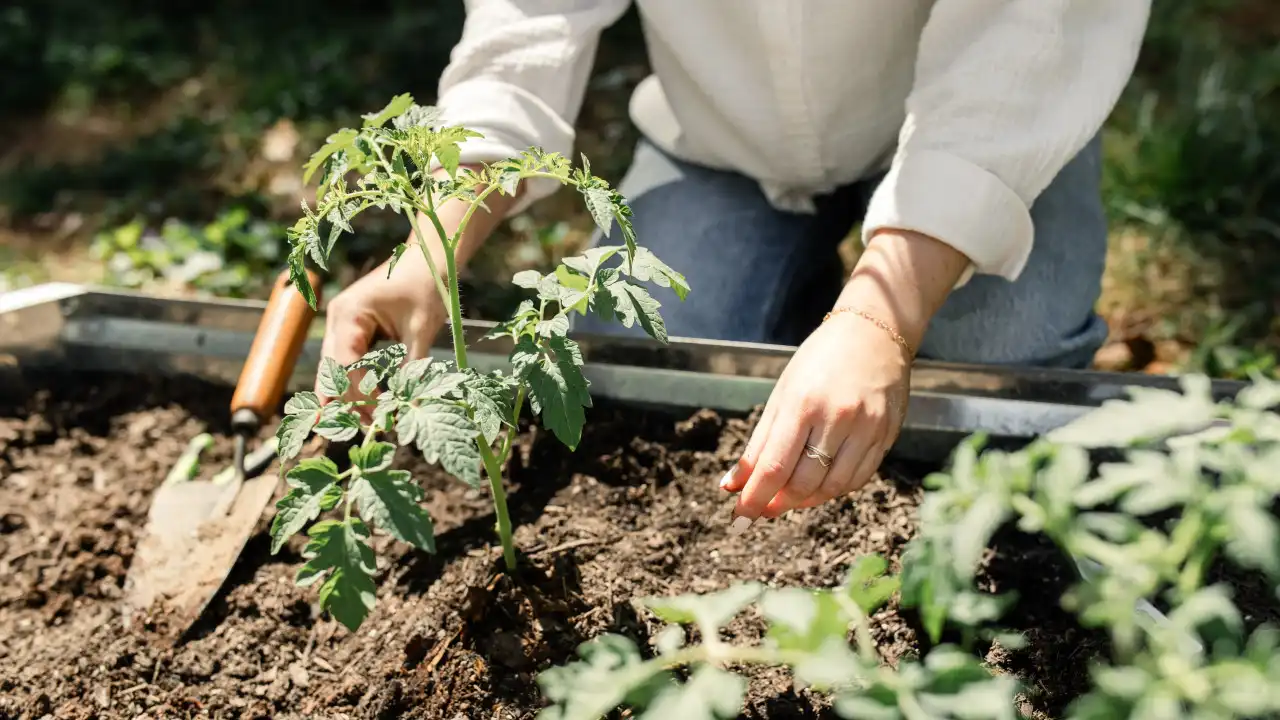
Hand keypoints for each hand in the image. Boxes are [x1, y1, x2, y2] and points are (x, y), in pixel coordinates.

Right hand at [317, 246, 446, 406]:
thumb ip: (412, 367)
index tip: (378, 419)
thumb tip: (409, 406)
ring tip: (371, 422)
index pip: (344, 366)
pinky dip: (358, 381)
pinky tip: (369, 403)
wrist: (430, 255)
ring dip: (352, 395)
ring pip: (337, 369)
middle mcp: (338, 319)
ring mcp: (343, 323)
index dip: (358, 396)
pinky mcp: (354, 328)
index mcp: (349, 314)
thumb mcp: (422, 329)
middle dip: (348, 401)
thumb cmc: (427, 284)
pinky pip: (350, 360)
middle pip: (332, 371)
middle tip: (369, 430)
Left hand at [719, 229, 971, 530]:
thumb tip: (733, 485)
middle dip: (778, 502)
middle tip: (763, 507)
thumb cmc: (820, 361)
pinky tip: (819, 485)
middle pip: (804, 482)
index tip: (740, 517)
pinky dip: (834, 490)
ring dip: (806, 501)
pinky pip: (858, 478)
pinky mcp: (887, 435)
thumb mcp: (782, 395)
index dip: (755, 497)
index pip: (775, 465)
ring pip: (833, 487)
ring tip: (788, 497)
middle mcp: (838, 417)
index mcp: (803, 403)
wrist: (875, 332)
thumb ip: (759, 443)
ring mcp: (868, 428)